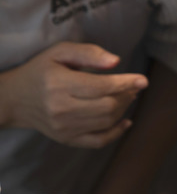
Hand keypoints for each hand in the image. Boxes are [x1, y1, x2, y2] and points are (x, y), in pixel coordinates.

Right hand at [0, 42, 147, 146]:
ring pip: (107, 122)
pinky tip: (125, 120)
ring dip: (124, 109)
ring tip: (127, 96)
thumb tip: (116, 61)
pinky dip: (117, 132)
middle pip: (108, 106)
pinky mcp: (67, 139)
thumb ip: (89, 53)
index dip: (126, 83)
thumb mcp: (60, 52)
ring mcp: (64, 128)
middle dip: (127, 95)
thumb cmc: (41, 71)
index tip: (143, 80)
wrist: (15, 99)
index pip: (101, 87)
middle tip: (133, 86)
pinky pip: (99, 141)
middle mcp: (61, 109)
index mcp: (59, 85)